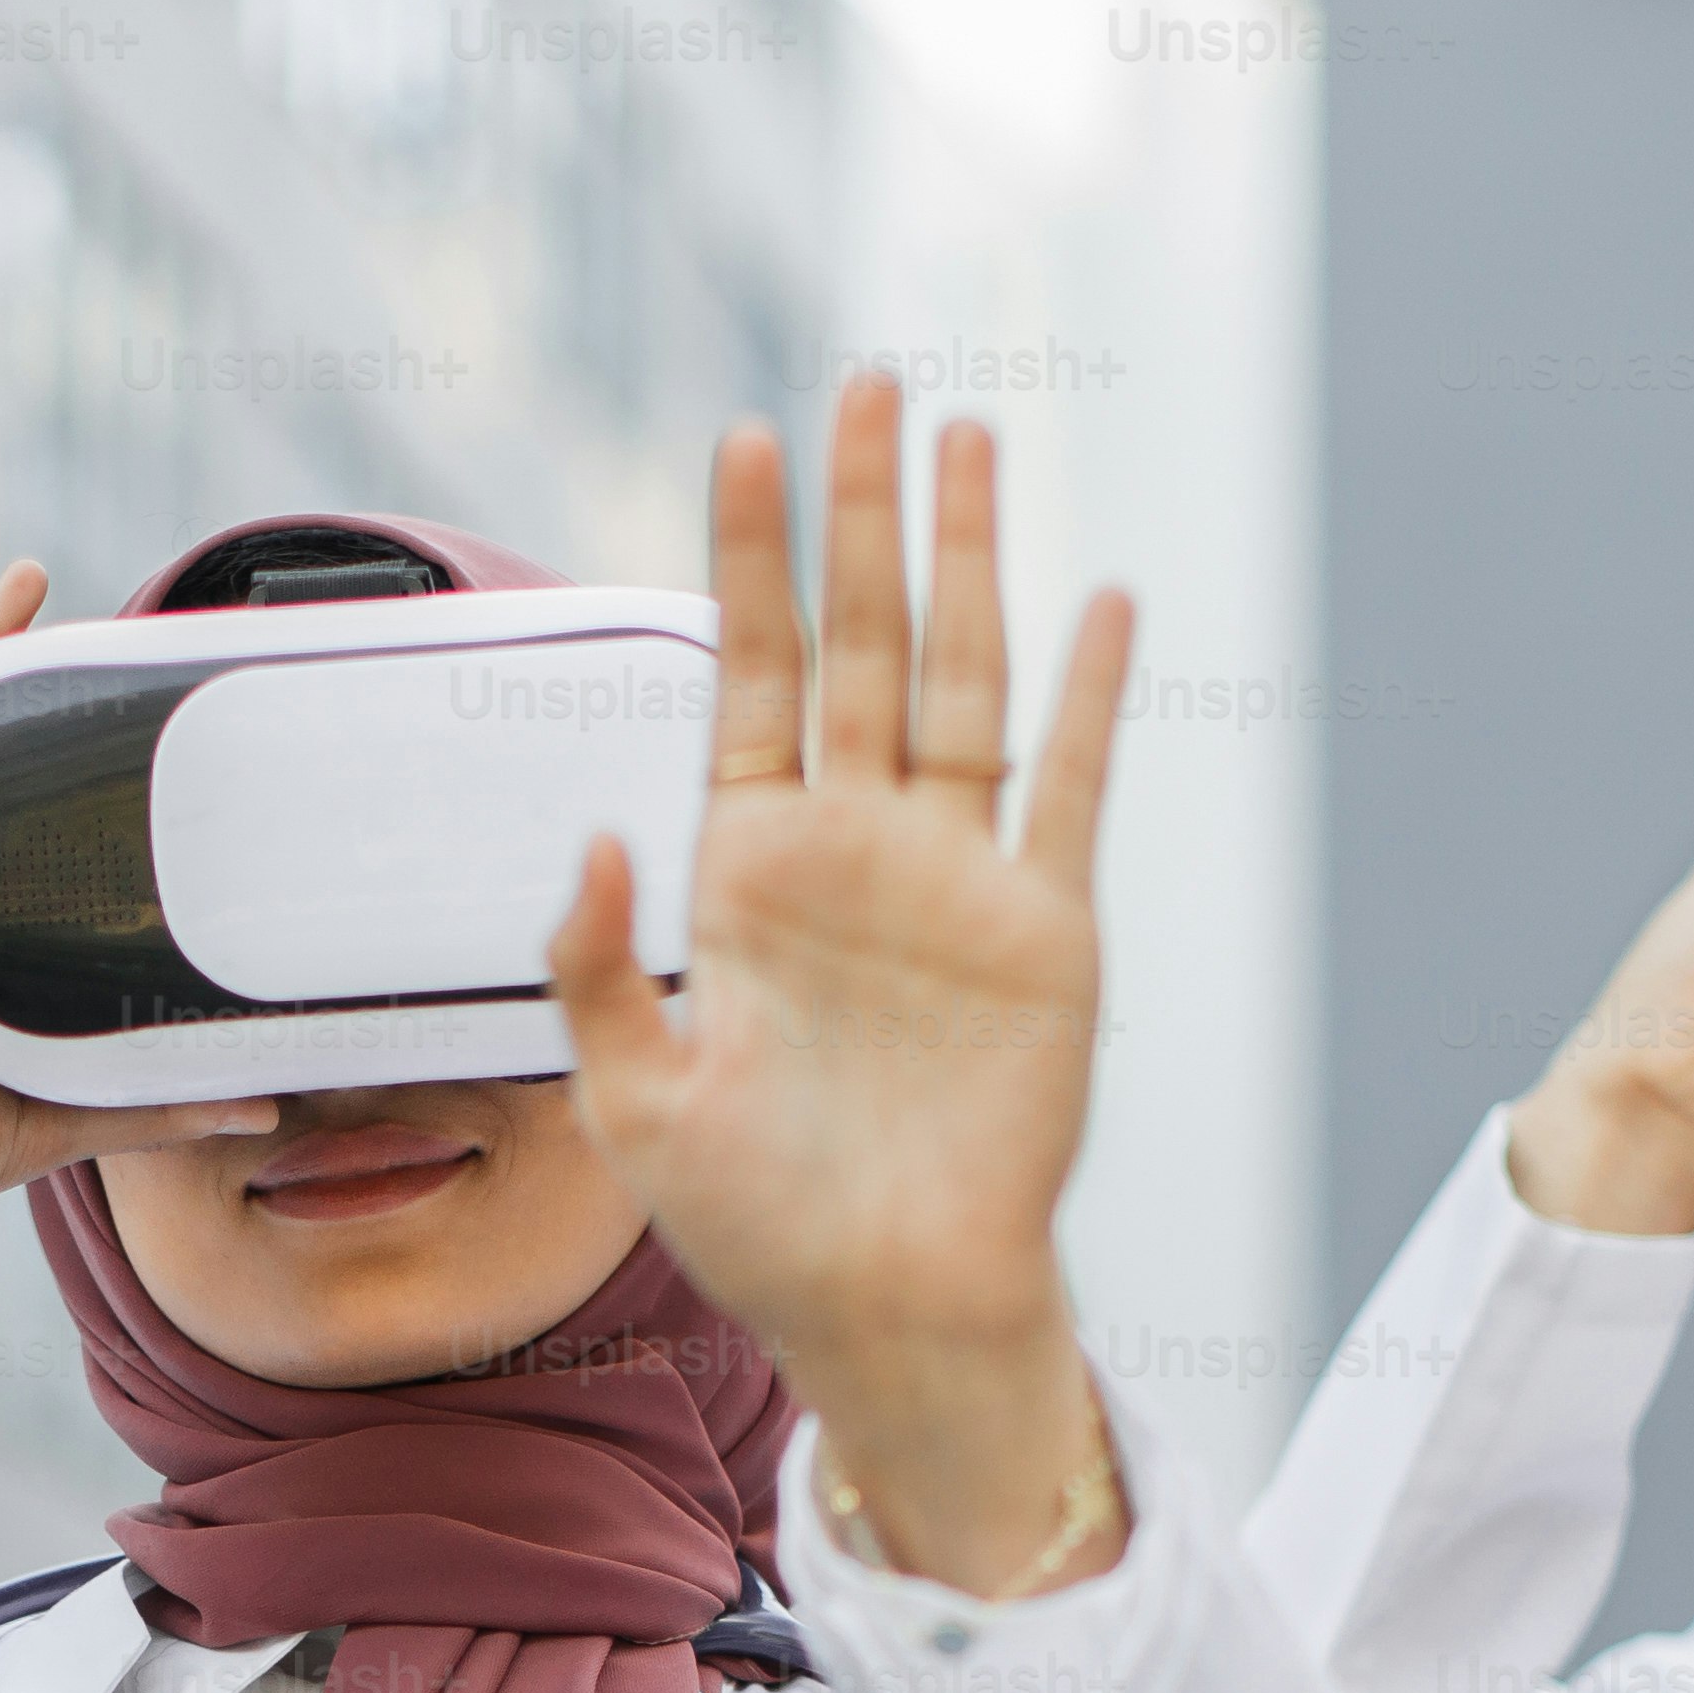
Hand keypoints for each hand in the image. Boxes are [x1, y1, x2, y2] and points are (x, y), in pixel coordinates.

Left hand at [547, 376, 1119, 1594]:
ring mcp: (957, 879)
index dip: (748, 560)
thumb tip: (594, 837)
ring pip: (964, 681)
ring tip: (970, 438)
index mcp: (751, 872)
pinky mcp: (1046, 931)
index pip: (750, 676)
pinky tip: (1099, 598)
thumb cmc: (755, 1223)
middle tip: (863, 383)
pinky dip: (1086, 697)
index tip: (740, 439)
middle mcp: (857, 850)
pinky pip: (1067, 790)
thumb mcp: (634, 1102)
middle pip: (862, 643)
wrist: (885, 1310)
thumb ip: (601, 969)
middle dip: (859, 516)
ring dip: (968, 561)